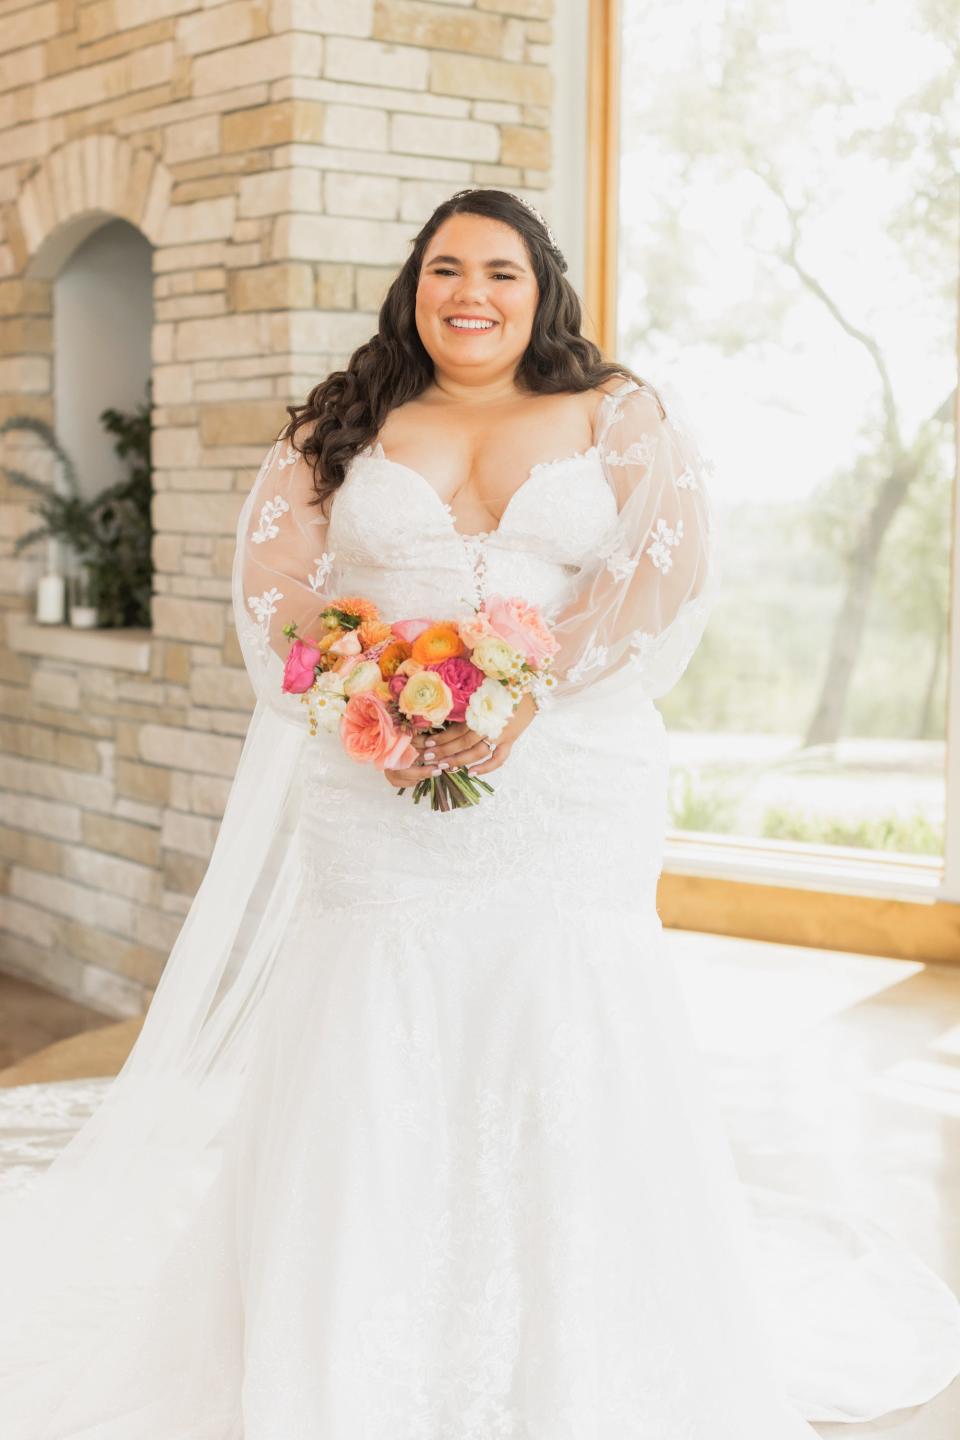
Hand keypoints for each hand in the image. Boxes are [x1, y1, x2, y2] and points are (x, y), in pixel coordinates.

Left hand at [382, 692, 537, 787]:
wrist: (533, 685)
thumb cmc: (505, 678)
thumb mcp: (482, 678)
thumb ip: (465, 680)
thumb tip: (444, 675)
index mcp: (481, 710)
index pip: (456, 730)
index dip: (440, 738)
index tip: (426, 742)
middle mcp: (490, 724)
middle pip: (463, 743)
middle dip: (444, 752)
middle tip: (427, 757)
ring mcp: (501, 735)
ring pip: (477, 753)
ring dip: (459, 761)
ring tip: (444, 766)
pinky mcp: (511, 740)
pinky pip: (499, 759)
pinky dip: (486, 768)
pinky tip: (471, 773)